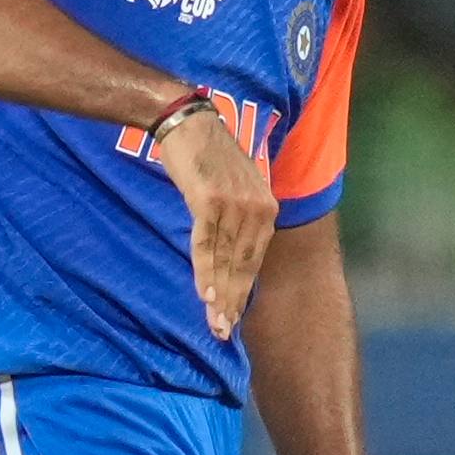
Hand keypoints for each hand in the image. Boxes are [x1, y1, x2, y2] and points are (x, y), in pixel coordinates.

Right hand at [153, 107, 276, 338]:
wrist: (187, 122)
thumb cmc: (207, 155)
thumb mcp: (234, 188)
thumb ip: (238, 219)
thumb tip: (230, 254)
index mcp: (267, 208)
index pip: (254, 261)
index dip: (242, 292)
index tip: (233, 319)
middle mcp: (257, 208)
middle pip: (242, 266)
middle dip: (232, 303)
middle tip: (222, 332)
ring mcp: (235, 205)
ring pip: (225, 260)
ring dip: (218, 295)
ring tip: (214, 323)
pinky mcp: (210, 201)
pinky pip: (206, 244)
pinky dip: (204, 271)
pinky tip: (204, 295)